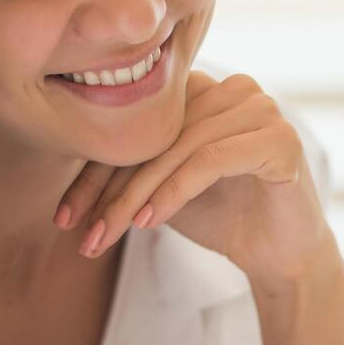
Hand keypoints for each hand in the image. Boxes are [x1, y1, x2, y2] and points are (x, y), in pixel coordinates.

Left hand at [53, 70, 336, 284]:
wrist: (278, 255)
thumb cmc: (222, 217)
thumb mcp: (163, 189)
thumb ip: (129, 169)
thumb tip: (64, 179)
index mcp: (204, 90)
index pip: (137, 124)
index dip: (95, 171)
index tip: (63, 217)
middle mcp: (234, 89)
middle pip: (155, 134)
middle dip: (110, 188)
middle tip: (80, 231)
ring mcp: (261, 110)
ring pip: (178, 148)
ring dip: (137, 195)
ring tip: (109, 232)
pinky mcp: (280, 140)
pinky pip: (211, 160)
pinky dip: (175, 192)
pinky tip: (150, 222)